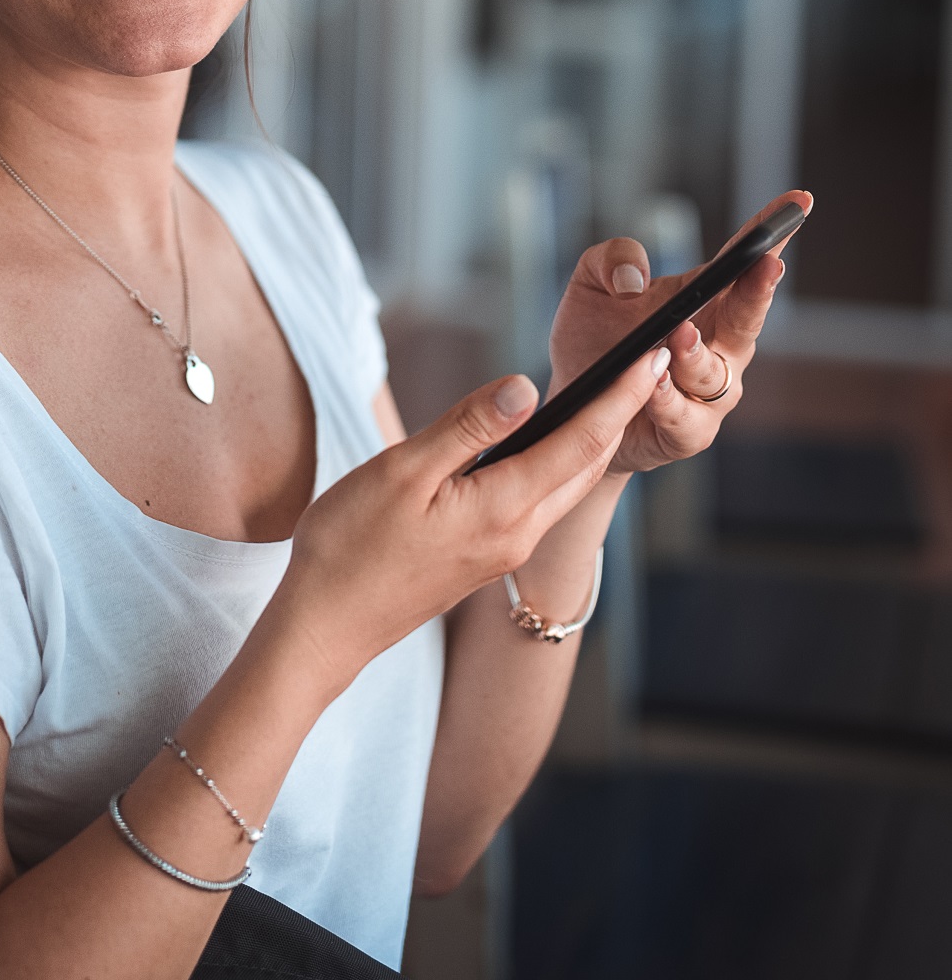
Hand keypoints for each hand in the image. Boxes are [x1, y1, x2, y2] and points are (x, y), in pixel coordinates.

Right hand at [273, 350, 669, 691]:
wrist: (325, 625)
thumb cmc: (351, 546)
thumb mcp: (402, 471)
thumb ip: (468, 427)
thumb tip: (526, 386)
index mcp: (503, 508)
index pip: (583, 441)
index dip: (621, 395)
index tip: (654, 355)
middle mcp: (517, 533)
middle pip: (587, 465)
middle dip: (621, 414)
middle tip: (646, 363)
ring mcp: (502, 549)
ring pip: (565, 486)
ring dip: (593, 440)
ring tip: (609, 397)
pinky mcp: (483, 556)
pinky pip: (539, 501)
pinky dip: (558, 463)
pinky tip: (545, 444)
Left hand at [547, 191, 811, 475]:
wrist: (572, 407)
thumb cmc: (592, 340)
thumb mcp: (590, 285)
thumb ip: (610, 260)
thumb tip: (634, 279)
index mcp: (704, 301)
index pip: (742, 262)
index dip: (772, 231)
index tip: (798, 200)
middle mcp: (718, 344)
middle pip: (748, 315)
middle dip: (760, 289)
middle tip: (767, 263)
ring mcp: (708, 391)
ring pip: (715, 371)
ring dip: (697, 353)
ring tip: (677, 335)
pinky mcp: (687, 430)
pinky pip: (685, 417)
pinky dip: (669, 400)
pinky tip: (653, 383)